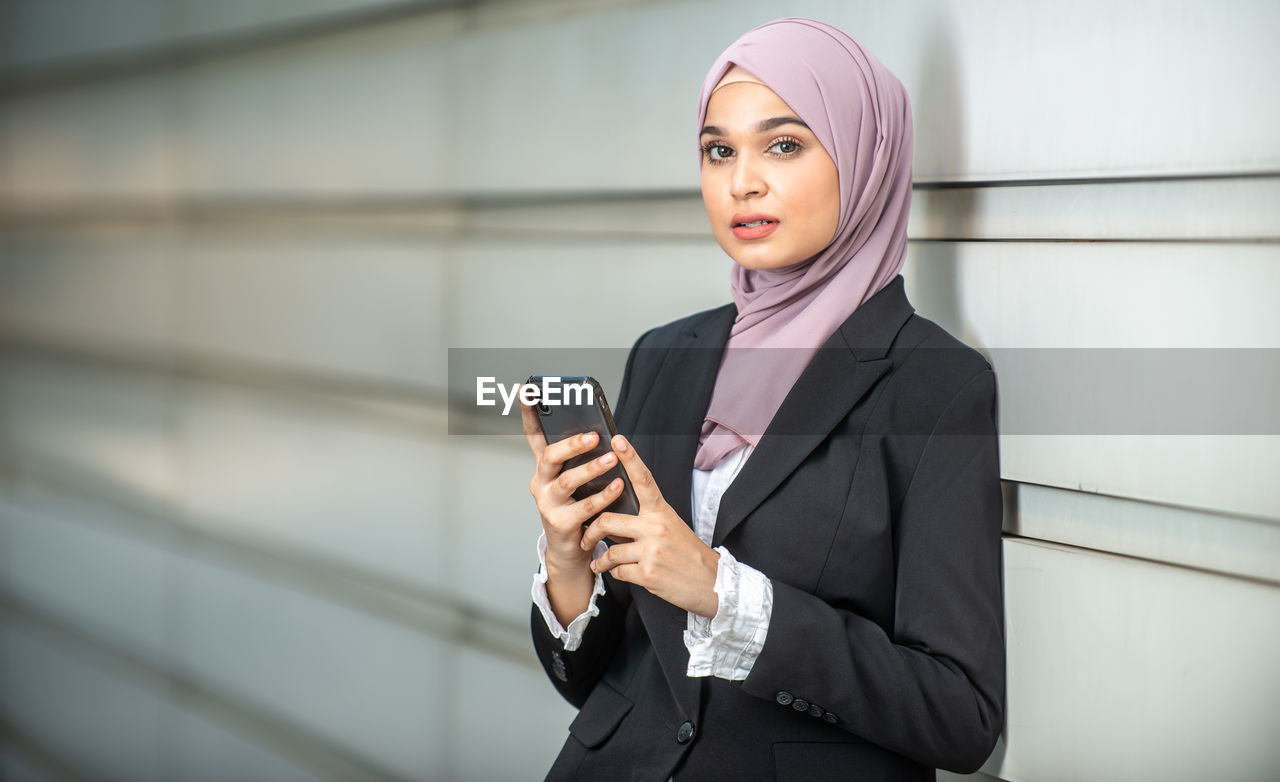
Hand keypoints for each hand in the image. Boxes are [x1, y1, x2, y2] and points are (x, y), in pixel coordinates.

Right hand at [521, 400, 626, 573]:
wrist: (571, 550)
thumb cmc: (579, 507)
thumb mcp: (577, 480)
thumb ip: (582, 459)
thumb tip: (604, 433)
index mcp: (545, 468)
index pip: (534, 436)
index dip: (529, 413)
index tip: (528, 390)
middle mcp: (541, 482)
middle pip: (550, 457)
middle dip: (571, 444)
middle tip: (593, 436)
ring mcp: (548, 504)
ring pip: (567, 481)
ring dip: (591, 469)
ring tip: (612, 459)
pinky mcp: (560, 524)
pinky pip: (584, 507)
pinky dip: (602, 496)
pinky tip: (618, 486)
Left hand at [579, 435, 720, 617]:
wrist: (713, 583)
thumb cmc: (689, 554)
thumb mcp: (672, 528)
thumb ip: (646, 520)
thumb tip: (616, 519)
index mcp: (662, 512)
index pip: (643, 479)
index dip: (629, 457)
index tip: (617, 439)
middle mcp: (656, 527)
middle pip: (608, 519)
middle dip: (592, 531)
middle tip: (586, 537)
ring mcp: (652, 550)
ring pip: (610, 550)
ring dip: (601, 559)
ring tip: (599, 562)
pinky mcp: (648, 573)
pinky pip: (618, 571)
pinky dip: (614, 574)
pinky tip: (618, 573)